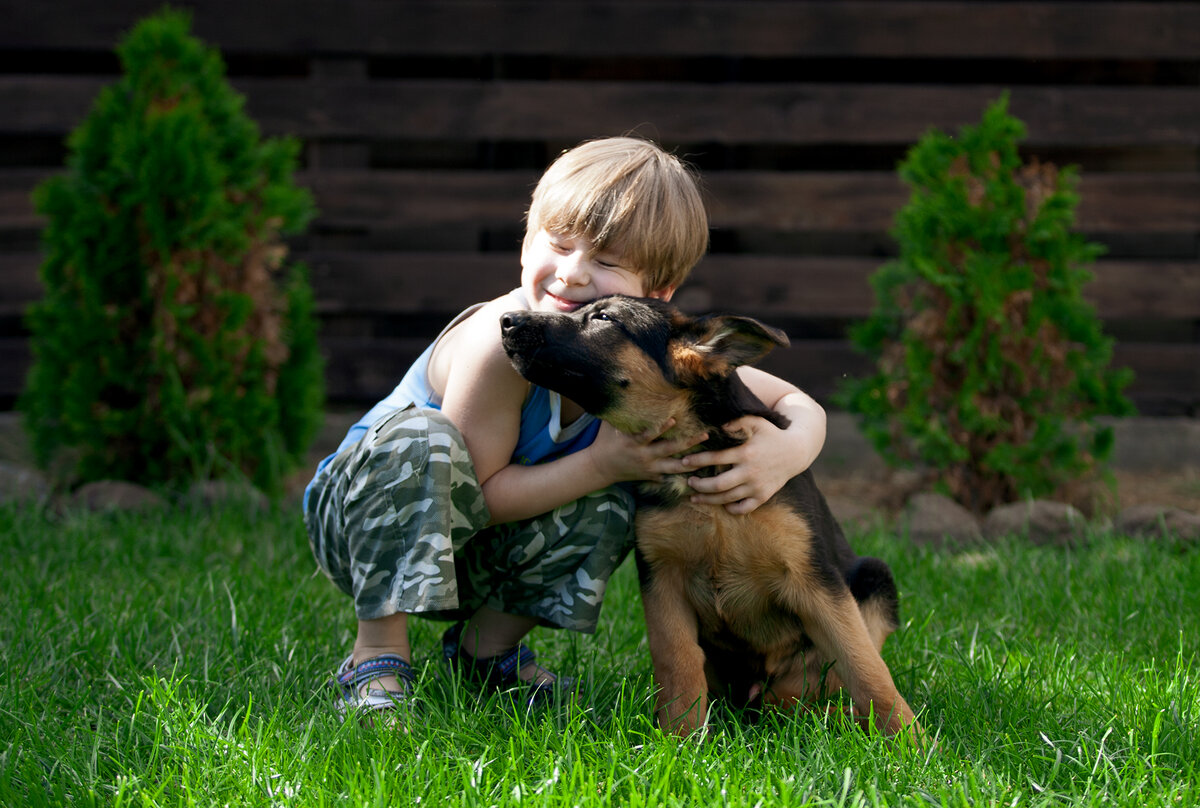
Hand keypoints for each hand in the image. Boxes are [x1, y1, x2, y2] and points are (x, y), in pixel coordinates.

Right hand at [586, 419, 706, 484]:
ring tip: (708, 457)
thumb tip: (622, 386)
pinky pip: (671, 477)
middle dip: (688, 443)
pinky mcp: (652, 476)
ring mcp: (649, 468)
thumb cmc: (605, 441)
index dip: (661, 428)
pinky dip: (684, 476)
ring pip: (674, 467)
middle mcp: (644, 457)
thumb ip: (618, 410)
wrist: (600, 467)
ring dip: (692, 463)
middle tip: (705, 435)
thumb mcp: (608, 425)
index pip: (649, 435)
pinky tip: (700, 472)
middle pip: (669, 450)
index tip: (674, 419)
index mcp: (633, 443)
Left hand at [681, 415, 799, 514]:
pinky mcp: (763, 496)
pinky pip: (744, 508)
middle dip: (699, 485)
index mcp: (745, 453)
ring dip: (708, 499)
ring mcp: (757, 486)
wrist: (796, 451)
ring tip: (695, 497)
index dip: (697, 460)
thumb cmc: (771, 434)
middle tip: (689, 481)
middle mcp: (750, 472)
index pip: (715, 458)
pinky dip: (731, 508)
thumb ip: (737, 421)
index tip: (684, 461)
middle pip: (718, 485)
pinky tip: (722, 504)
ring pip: (727, 499)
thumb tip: (717, 426)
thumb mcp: (757, 422)